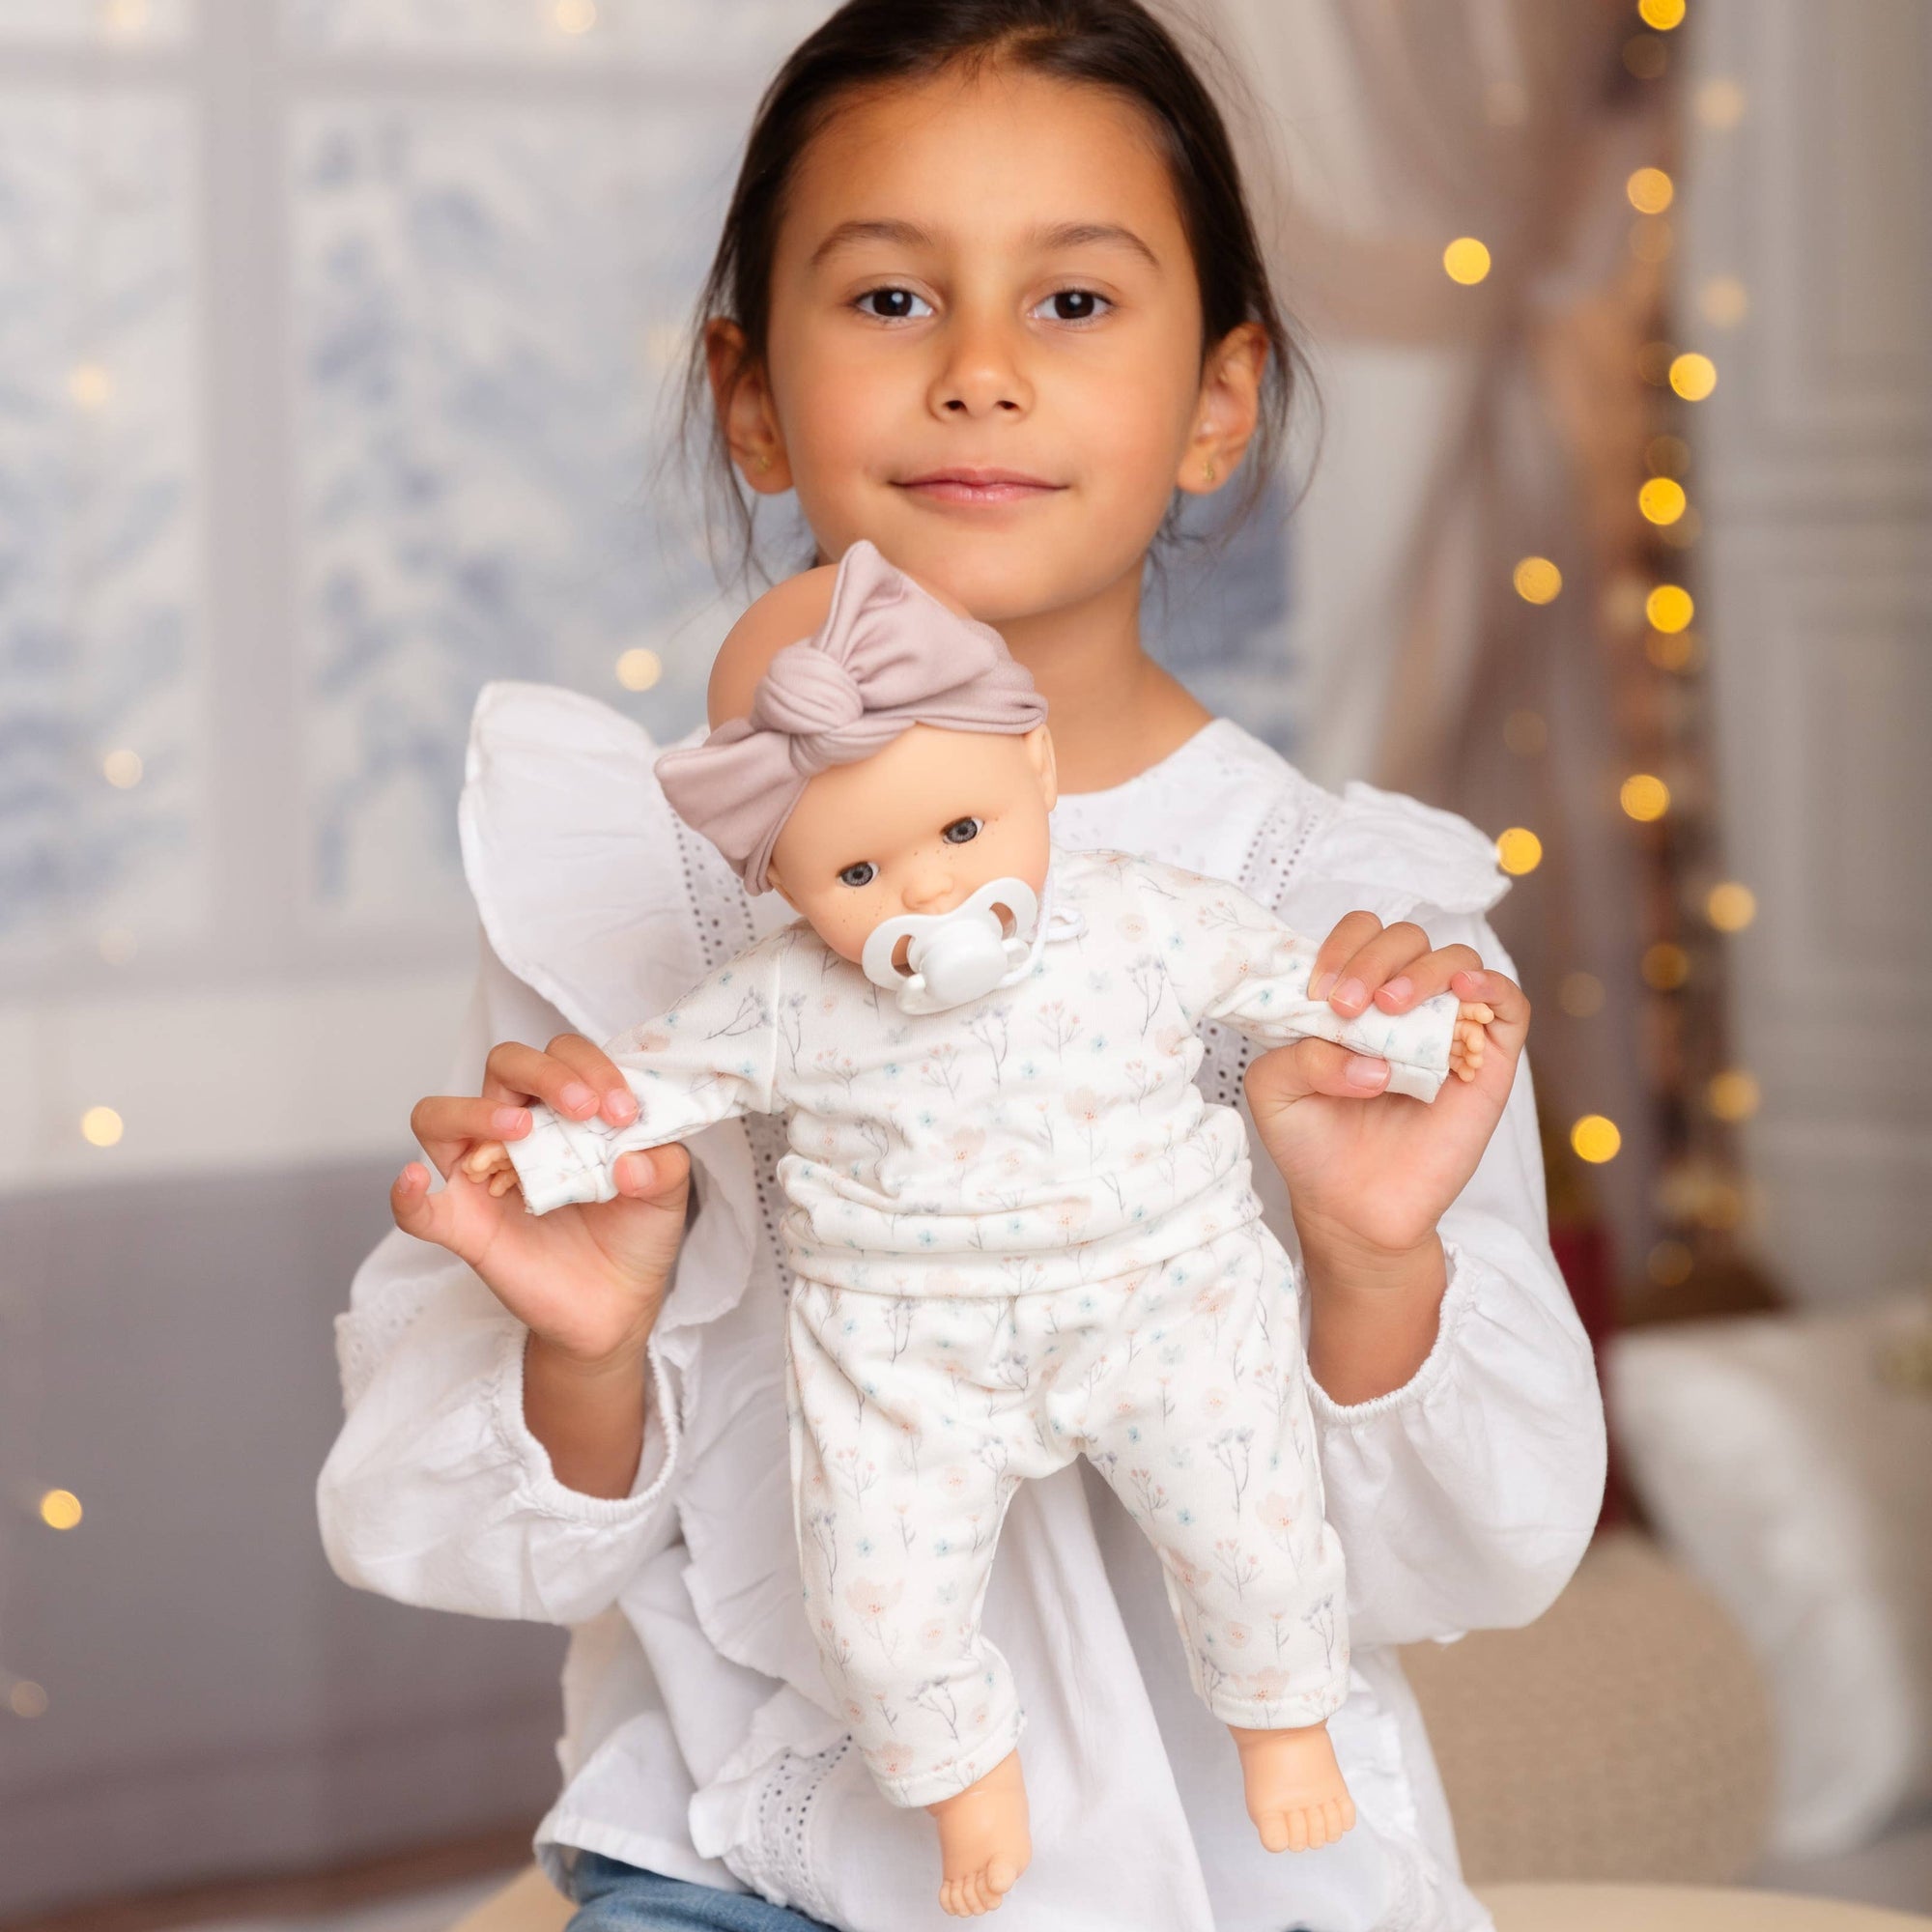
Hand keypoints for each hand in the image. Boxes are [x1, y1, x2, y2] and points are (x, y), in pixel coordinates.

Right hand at [392, 1033, 690, 1367]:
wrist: (618, 1305)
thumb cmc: (636, 1232)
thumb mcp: (669, 1193)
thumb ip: (663, 1166)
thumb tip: (630, 1161)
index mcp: (565, 1108)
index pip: (563, 1054)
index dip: (592, 1068)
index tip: (623, 1110)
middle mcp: (517, 1128)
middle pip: (504, 1064)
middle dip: (546, 1074)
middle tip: (585, 1110)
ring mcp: (483, 1174)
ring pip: (440, 1116)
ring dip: (476, 1111)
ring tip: (521, 1128)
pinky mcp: (463, 1226)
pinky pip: (416, 1208)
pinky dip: (406, 1193)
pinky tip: (415, 1179)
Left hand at [1246, 914, 1529, 1266]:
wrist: (1351, 1210)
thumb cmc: (1312, 1144)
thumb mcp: (1274, 1091)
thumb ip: (1296, 1053)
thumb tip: (1365, 1053)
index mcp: (1353, 997)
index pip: (1361, 935)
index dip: (1341, 947)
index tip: (1319, 992)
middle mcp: (1403, 1005)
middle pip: (1406, 938)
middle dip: (1373, 960)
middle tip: (1349, 1005)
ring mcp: (1448, 1029)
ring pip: (1456, 960)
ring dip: (1422, 971)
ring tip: (1391, 1009)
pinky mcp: (1488, 1063)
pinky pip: (1509, 1004)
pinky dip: (1491, 985)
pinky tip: (1462, 992)